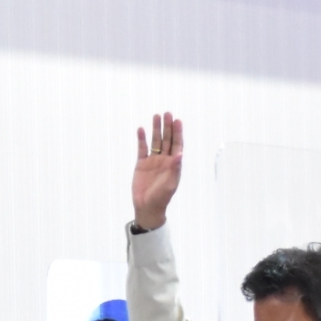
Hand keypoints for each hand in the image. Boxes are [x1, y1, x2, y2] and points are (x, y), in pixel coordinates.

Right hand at [132, 112, 183, 230]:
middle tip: (167, 113)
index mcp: (173, 164)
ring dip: (156, 129)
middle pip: (166, 139)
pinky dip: (141, 139)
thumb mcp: (170, 184)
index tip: (177, 120)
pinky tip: (141, 130)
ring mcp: (153, 161)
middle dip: (167, 127)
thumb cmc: (161, 197)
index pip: (177, 144)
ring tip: (156, 116)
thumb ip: (174, 168)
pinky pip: (142, 149)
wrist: (147, 207)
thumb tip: (180, 154)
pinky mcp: (141, 164)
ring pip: (155, 141)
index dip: (177, 132)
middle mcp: (164, 160)